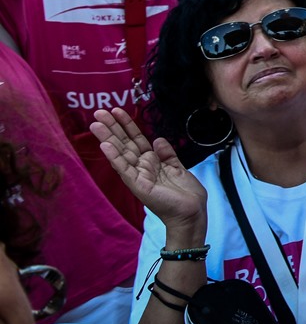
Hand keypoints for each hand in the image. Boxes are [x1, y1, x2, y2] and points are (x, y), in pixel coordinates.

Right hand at [89, 108, 207, 231]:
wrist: (191, 213)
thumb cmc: (185, 194)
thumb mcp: (178, 168)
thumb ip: (167, 154)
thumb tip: (157, 139)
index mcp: (151, 162)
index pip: (136, 140)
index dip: (127, 125)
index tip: (117, 110)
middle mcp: (141, 167)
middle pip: (124, 143)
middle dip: (112, 128)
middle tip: (98, 112)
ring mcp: (138, 176)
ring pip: (121, 153)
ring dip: (107, 138)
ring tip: (95, 124)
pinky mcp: (138, 186)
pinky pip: (125, 169)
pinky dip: (115, 158)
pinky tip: (105, 146)